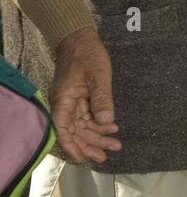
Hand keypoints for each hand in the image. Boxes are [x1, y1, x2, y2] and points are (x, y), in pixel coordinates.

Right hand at [50, 27, 121, 164]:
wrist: (80, 38)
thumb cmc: (87, 54)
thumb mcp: (99, 75)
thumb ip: (102, 99)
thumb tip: (106, 122)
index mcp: (63, 100)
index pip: (62, 130)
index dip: (72, 147)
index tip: (85, 158)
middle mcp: (64, 105)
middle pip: (74, 133)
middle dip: (90, 145)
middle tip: (107, 155)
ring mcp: (71, 103)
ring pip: (82, 128)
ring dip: (97, 137)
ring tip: (115, 145)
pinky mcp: (79, 100)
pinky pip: (87, 118)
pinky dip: (99, 125)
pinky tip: (112, 128)